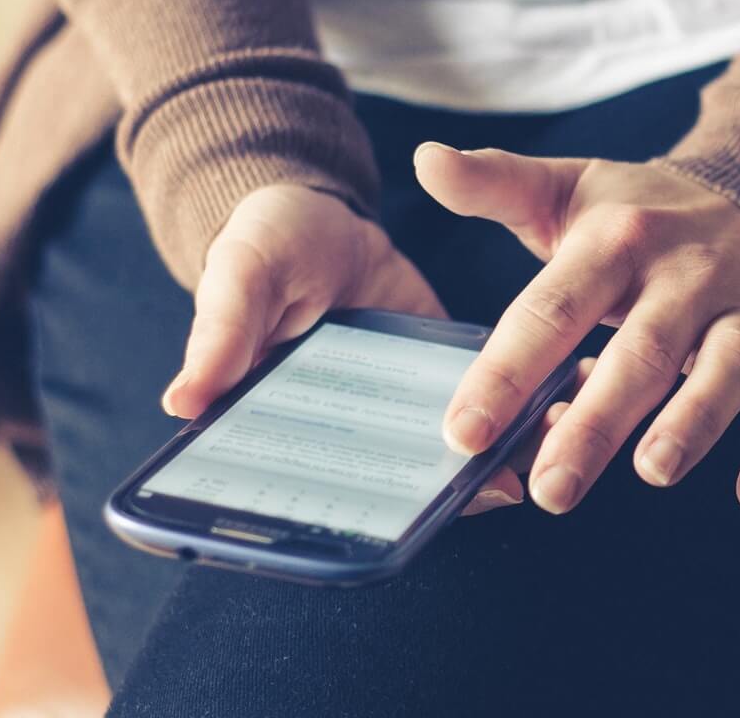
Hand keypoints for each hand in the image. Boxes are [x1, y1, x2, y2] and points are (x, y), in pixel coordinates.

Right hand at [159, 185, 523, 515]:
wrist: (324, 213)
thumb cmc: (264, 246)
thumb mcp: (240, 275)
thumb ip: (221, 333)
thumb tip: (182, 401)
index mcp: (283, 422)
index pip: (311, 487)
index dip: (348, 515)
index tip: (394, 526)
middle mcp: (346, 429)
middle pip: (389, 485)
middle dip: (441, 496)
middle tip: (492, 489)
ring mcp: (400, 406)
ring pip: (443, 454)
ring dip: (489, 461)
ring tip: (538, 460)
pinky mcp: (443, 373)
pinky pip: (483, 405)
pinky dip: (517, 413)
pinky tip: (557, 407)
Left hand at [415, 143, 739, 514]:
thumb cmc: (640, 212)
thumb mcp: (566, 189)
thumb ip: (494, 183)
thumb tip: (425, 159)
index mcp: (616, 240)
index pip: (552, 309)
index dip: (505, 372)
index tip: (464, 433)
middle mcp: (684, 275)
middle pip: (638, 351)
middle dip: (594, 423)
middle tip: (550, 489)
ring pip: (723, 371)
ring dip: (691, 423)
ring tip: (652, 472)